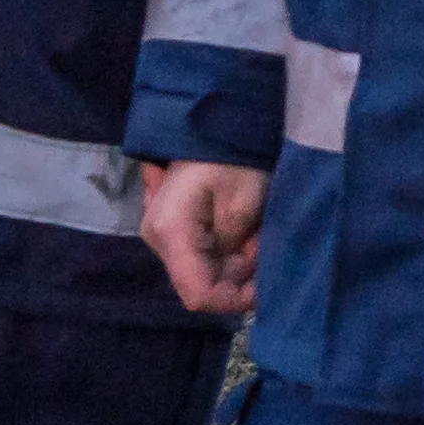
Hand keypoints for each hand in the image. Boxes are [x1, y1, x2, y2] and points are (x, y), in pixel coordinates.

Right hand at [143, 157, 266, 318]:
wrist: (210, 125)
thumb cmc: (229, 157)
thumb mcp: (244, 200)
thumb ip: (236, 245)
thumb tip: (235, 271)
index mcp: (171, 234)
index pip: (199, 295)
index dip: (235, 299)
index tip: (265, 282)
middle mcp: (158, 242)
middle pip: (203, 284)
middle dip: (240, 274)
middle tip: (263, 242)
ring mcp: (163, 237)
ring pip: (205, 272)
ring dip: (237, 260)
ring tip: (256, 230)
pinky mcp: (172, 232)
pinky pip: (202, 256)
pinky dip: (229, 250)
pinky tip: (245, 229)